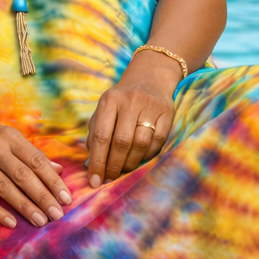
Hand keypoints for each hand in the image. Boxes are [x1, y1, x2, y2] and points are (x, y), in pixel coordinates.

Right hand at [0, 118, 70, 227]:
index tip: (67, 198)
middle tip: (58, 214)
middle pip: (24, 177)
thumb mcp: (9, 138)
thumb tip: (59, 170)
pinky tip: (12, 223)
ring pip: (6, 189)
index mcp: (10, 138)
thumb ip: (33, 154)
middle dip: (43, 197)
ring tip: (41, 220)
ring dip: (25, 207)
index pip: (37, 161)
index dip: (53, 181)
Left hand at [87, 55, 176, 187]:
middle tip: (109, 179)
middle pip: (121, 142)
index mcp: (110, 100)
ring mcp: (151, 107)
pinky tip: (140, 158)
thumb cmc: (121, 100)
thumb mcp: (104, 109)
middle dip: (114, 165)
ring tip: (123, 169)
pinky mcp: (167, 113)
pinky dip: (147, 155)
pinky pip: (158, 142)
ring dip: (131, 163)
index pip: (101, 135)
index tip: (94, 181)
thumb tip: (91, 164)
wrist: (150, 77)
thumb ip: (95, 134)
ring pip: (140, 144)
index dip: (97, 161)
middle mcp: (130, 102)